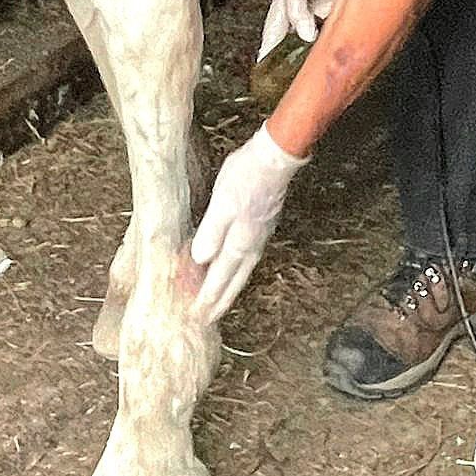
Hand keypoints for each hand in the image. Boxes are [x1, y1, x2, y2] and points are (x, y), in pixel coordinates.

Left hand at [189, 124, 308, 320]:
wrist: (276, 158)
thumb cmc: (247, 177)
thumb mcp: (222, 204)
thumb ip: (211, 233)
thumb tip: (200, 260)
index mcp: (240, 243)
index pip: (221, 278)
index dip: (208, 298)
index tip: (198, 316)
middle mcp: (252, 245)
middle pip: (234, 280)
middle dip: (220, 300)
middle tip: (208, 318)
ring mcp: (260, 235)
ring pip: (242, 270)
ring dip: (229, 287)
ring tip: (220, 299)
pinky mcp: (262, 224)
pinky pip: (246, 257)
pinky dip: (236, 269)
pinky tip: (234, 265)